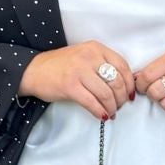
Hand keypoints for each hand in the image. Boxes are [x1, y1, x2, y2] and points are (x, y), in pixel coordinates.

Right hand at [18, 41, 134, 119]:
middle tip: (120, 106)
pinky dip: (100, 112)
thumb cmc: (61, 65)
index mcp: (95, 48)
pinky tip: (102, 116)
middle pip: (116, 82)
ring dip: (112, 107)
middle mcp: (89, 57)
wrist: (33, 70)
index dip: (129, 83)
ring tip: (111, 112)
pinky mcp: (70, 86)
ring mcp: (79, 71)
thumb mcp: (84, 56)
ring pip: (106, 94)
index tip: (130, 94)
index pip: (122, 65)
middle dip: (122, 98)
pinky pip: (92, 103)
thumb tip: (124, 85)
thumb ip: (102, 64)